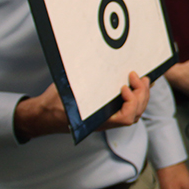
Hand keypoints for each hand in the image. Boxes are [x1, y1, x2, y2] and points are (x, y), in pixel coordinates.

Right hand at [13, 72, 149, 140]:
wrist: (45, 114)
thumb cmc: (55, 104)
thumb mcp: (67, 92)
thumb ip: (84, 84)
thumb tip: (97, 66)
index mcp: (99, 121)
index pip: (126, 118)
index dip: (131, 102)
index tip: (125, 87)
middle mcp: (107, 121)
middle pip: (134, 114)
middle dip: (141, 95)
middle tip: (140, 78)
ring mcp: (108, 117)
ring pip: (134, 112)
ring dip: (142, 96)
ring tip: (143, 80)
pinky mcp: (108, 111)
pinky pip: (128, 107)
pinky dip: (136, 96)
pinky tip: (137, 85)